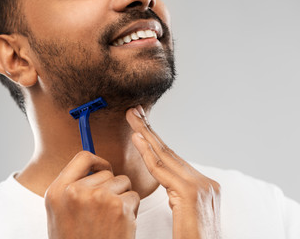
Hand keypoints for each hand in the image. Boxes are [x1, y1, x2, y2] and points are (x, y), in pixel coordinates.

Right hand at [45, 151, 139, 238]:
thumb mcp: (60, 212)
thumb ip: (72, 187)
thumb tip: (94, 164)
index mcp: (57, 191)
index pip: (83, 157)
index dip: (97, 161)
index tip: (102, 169)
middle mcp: (76, 191)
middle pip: (106, 171)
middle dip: (111, 186)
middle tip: (104, 209)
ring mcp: (98, 197)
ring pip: (123, 182)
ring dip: (122, 197)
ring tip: (110, 218)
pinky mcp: (118, 207)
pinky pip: (134, 196)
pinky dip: (131, 209)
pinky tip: (119, 225)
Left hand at [126, 106, 220, 238]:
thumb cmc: (193, 238)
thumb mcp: (185, 212)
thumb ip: (179, 195)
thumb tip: (169, 187)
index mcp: (203, 184)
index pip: (174, 158)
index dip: (156, 141)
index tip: (142, 127)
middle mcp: (204, 181)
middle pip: (170, 151)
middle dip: (150, 130)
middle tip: (135, 112)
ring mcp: (199, 185)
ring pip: (166, 156)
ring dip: (146, 134)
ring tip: (133, 118)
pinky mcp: (190, 193)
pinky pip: (162, 170)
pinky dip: (148, 153)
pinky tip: (137, 138)